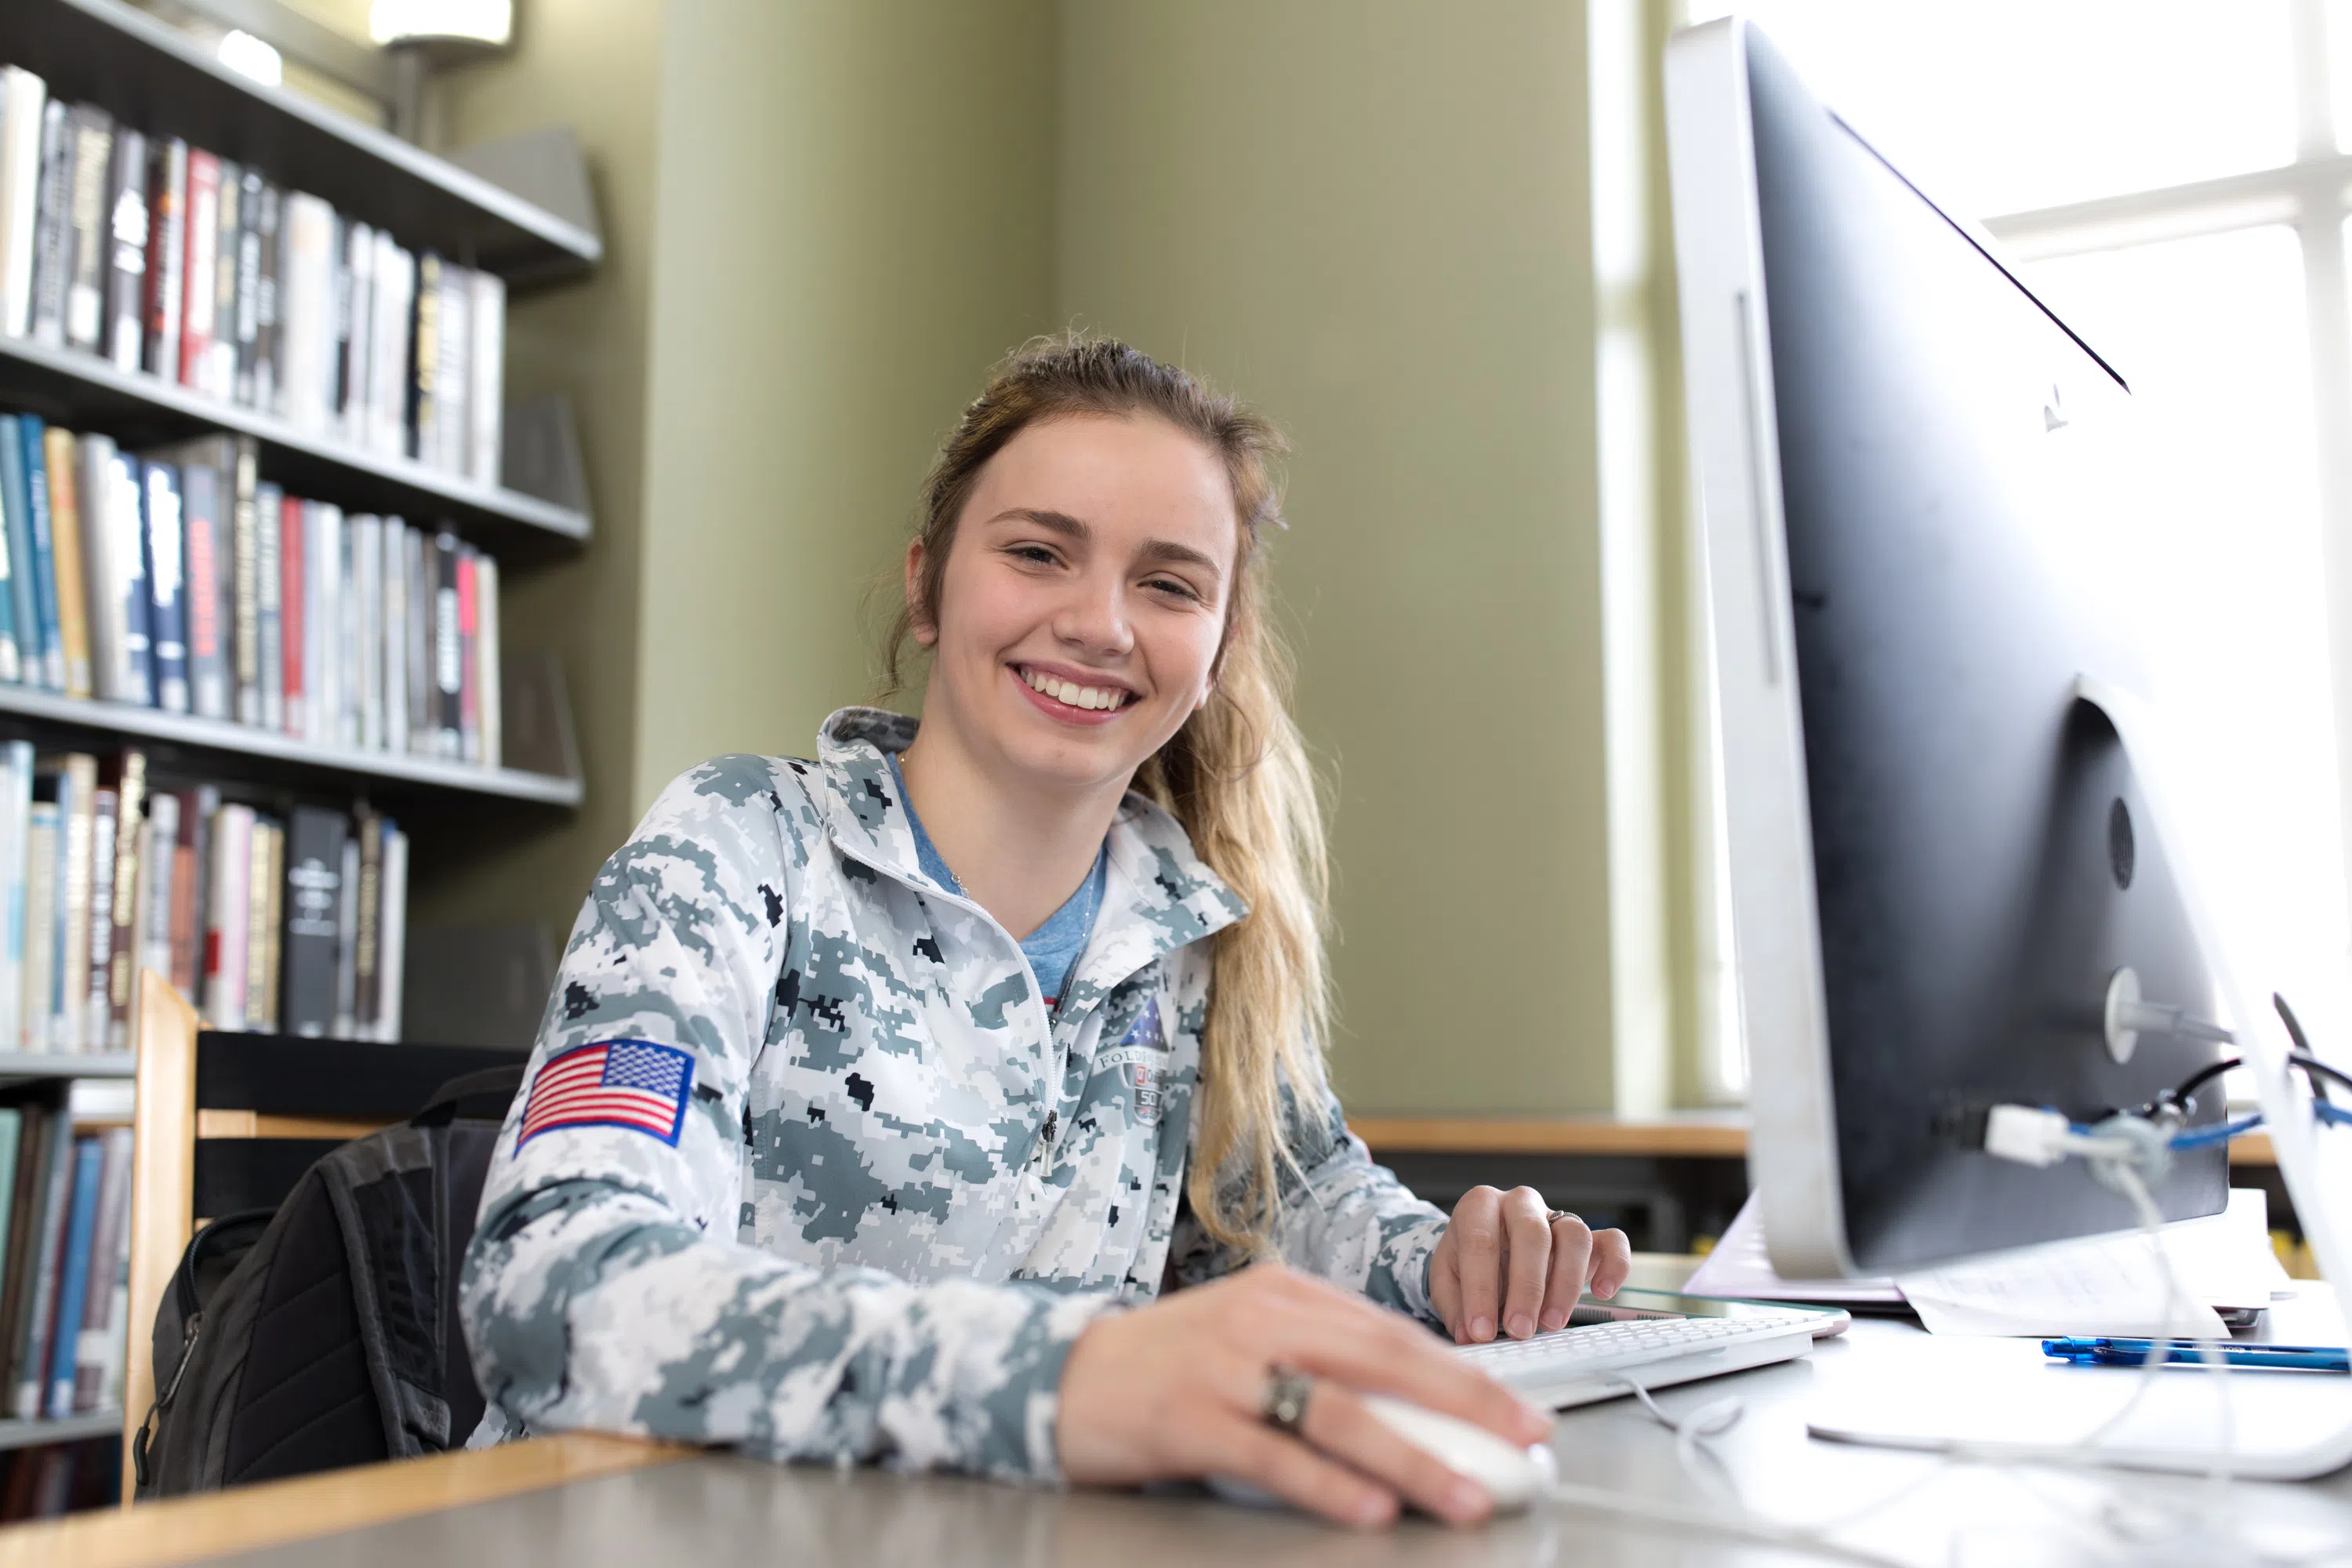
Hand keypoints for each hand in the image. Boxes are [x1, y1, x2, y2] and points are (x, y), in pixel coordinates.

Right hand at [1056, 1262, 1550, 1528]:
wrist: (1061, 1374)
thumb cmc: (1166, 1363)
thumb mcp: (1248, 1335)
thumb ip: (1318, 1353)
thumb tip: (1416, 1398)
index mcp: (1283, 1293)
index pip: (1391, 1331)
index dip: (1463, 1371)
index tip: (1518, 1408)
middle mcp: (1260, 1321)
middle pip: (1382, 1361)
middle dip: (1465, 1401)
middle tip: (1523, 1438)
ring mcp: (1224, 1369)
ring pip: (1338, 1413)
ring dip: (1411, 1459)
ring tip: (1464, 1495)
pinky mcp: (1191, 1420)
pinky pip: (1275, 1456)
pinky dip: (1329, 1485)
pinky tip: (1370, 1509)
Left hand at [1428, 1186, 1632, 1343]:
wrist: (1487, 1252)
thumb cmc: (1466, 1264)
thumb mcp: (1447, 1280)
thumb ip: (1455, 1306)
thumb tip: (1471, 1336)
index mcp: (1479, 1205)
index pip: (1480, 1241)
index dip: (1479, 1289)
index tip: (1480, 1330)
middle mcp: (1521, 1203)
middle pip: (1532, 1234)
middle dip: (1526, 1287)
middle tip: (1519, 1330)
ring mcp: (1557, 1217)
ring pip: (1574, 1235)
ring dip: (1566, 1283)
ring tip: (1551, 1323)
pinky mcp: (1588, 1237)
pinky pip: (1612, 1241)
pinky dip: (1614, 1265)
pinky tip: (1602, 1293)